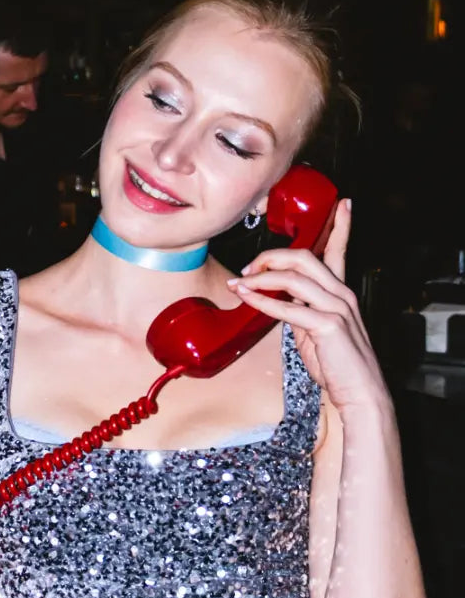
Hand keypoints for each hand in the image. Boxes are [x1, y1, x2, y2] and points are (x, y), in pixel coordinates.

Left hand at [227, 199, 387, 414]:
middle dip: (271, 256)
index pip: (339, 251)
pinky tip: (247, 298)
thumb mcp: (315, 331)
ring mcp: (337, 308)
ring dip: (261, 277)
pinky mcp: (327, 326)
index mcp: (341, 292)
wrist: (358, 393)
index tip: (342, 204)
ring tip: (240, 283)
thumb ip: (300, 311)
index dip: (340, 226)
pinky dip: (263, 301)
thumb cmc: (337, 365)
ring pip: (295, 277)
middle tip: (248, 267)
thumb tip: (277, 301)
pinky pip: (289, 308)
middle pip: (305, 257)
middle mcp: (342, 294)